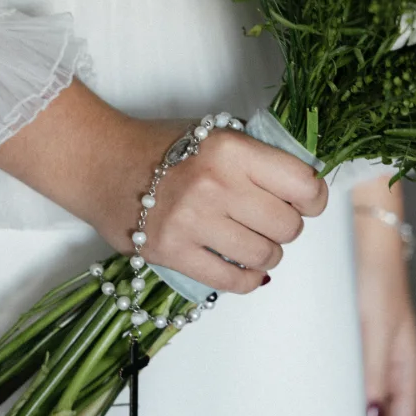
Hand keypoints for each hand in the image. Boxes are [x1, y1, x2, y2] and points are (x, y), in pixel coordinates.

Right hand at [0, 79, 326, 294]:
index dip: (314, 199)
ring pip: (265, 257)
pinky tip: (241, 267)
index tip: (307, 202)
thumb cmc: (160, 149)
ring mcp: (193, 223)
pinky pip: (233, 280)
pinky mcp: (174, 253)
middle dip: (286, 228)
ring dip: (266, 254)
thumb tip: (303, 191)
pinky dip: (246, 279)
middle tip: (268, 221)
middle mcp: (216, 186)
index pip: (303, 185)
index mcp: (231, 150)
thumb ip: (257, 160)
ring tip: (249, 242)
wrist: (101, 165)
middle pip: (288, 226)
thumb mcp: (215, 135)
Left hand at [354, 202, 415, 415]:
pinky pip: (350, 380)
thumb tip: (370, 412)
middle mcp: (390, 365)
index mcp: (404, 367)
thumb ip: (371, 372)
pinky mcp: (355, 341)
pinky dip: (337, 395)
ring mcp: (373, 354)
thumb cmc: (373, 274)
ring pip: (365, 401)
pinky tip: (317, 398)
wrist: (361, 236)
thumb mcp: (373, 327)